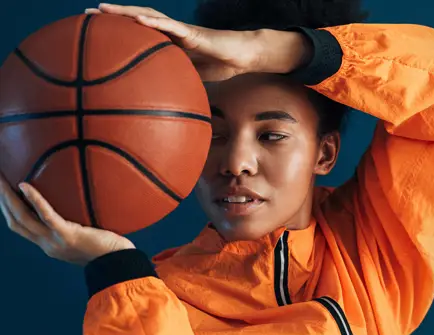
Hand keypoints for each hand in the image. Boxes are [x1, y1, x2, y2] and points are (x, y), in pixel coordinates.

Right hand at [0, 173, 135, 265]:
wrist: (120, 264)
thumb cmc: (110, 249)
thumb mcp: (85, 237)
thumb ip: (75, 226)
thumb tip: (77, 204)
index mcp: (49, 244)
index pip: (20, 226)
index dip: (8, 209)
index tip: (3, 193)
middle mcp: (47, 244)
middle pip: (15, 220)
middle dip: (2, 200)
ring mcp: (55, 241)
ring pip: (22, 217)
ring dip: (7, 197)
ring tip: (1, 179)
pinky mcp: (67, 235)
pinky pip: (46, 215)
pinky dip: (34, 200)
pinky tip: (24, 185)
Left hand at [86, 3, 311, 80]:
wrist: (241, 57)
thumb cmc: (220, 68)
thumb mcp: (191, 83)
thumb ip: (176, 91)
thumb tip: (162, 116)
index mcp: (166, 45)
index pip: (135, 37)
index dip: (114, 34)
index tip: (90, 36)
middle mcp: (168, 34)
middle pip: (134, 22)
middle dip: (109, 18)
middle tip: (83, 17)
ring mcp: (179, 30)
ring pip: (147, 17)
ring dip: (124, 12)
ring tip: (102, 10)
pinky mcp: (192, 32)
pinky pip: (170, 25)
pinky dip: (153, 23)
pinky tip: (137, 21)